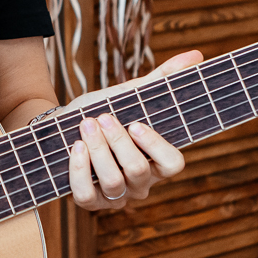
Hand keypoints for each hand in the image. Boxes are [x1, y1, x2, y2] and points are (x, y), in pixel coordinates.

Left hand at [66, 50, 201, 211]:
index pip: (173, 165)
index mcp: (156, 161)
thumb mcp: (130, 95)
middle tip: (102, 117)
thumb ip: (161, 80)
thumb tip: (196, 55)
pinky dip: (80, 171)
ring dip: (98, 150)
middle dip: (117, 142)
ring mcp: (116, 196)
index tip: (136, 124)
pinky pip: (87, 196)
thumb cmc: (102, 113)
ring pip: (113, 183)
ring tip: (86, 125)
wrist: (62, 128)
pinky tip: (76, 148)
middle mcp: (140, 184)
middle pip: (138, 171)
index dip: (157, 147)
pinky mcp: (89, 202)